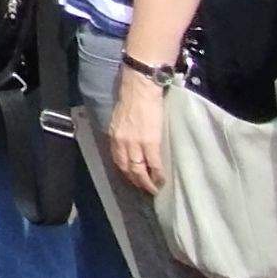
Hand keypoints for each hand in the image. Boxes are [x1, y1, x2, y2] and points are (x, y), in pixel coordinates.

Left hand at [109, 66, 170, 194]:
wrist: (140, 88)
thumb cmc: (132, 99)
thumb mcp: (120, 118)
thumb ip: (122, 133)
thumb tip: (128, 144)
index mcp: (114, 136)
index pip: (117, 160)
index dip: (125, 173)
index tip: (132, 180)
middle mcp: (122, 143)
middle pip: (127, 169)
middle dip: (136, 182)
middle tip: (144, 189)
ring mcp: (135, 144)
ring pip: (139, 170)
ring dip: (146, 183)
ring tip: (153, 189)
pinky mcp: (150, 142)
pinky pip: (154, 164)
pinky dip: (158, 175)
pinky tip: (162, 180)